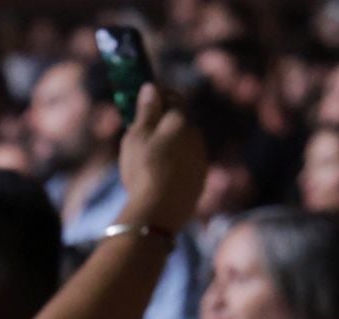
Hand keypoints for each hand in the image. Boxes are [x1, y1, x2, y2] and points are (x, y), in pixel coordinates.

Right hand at [117, 83, 207, 233]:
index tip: (145, 99)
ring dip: (171, 147)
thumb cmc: (144, 169)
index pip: (173, 97)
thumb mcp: (137, 136)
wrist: (160, 212)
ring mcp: (201, 160)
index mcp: (180, 120)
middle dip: (164, 125)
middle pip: (180, 123)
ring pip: (185, 146)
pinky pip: (187, 166)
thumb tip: (151, 87)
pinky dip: (176, 166)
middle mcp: (196, 136)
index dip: (159, 96)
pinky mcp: (200, 181)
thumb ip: (146, 111)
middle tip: (142, 136)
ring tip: (150, 162)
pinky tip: (161, 179)